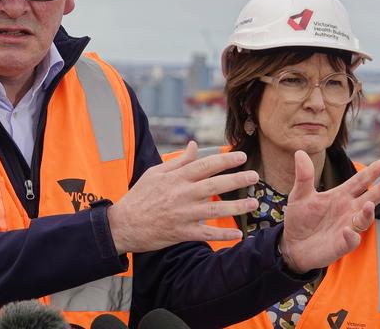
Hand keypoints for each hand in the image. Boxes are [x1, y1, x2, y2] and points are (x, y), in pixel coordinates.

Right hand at [107, 141, 259, 253]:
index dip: (225, 160)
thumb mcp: (155, 173)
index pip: (205, 165)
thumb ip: (178, 161)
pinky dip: (223, 234)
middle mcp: (181, 194)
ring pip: (214, 209)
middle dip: (237, 179)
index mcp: (176, 178)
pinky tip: (238, 233)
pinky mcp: (181, 232)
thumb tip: (194, 146)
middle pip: (215, 185)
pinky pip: (206, 233)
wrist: (124, 223)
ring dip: (236, 207)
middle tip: (255, 176)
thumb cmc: (140, 196)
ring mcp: (182, 214)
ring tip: (252, 203)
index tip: (242, 157)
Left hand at [280, 150, 379, 272]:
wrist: (292, 243)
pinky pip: (351, 240)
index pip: (359, 183)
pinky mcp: (341, 244)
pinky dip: (351, 236)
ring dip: (368, 214)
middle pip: (368, 199)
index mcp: (339, 196)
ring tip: (369, 205)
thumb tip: (300, 152)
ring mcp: (346, 227)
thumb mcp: (300, 194)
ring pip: (364, 220)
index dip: (370, 173)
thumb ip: (304, 175)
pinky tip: (348, 231)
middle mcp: (347, 211)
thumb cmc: (300, 218)